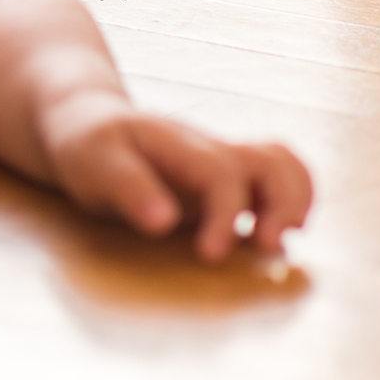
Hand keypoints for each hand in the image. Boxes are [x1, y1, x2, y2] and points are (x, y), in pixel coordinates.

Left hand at [39, 91, 312, 261]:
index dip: (224, 216)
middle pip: (275, 162)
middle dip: (284, 205)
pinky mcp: (224, 182)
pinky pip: (274, 181)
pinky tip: (265, 238)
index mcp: (179, 144)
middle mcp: (211, 151)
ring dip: (294, 204)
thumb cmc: (86, 145)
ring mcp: (222, 163)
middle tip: (270, 247)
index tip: (211, 256)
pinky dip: (285, 205)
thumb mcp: (92, 162)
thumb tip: (164, 222)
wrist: (85, 124)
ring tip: (277, 245)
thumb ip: (127, 188)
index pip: (221, 173)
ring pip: (284, 166)